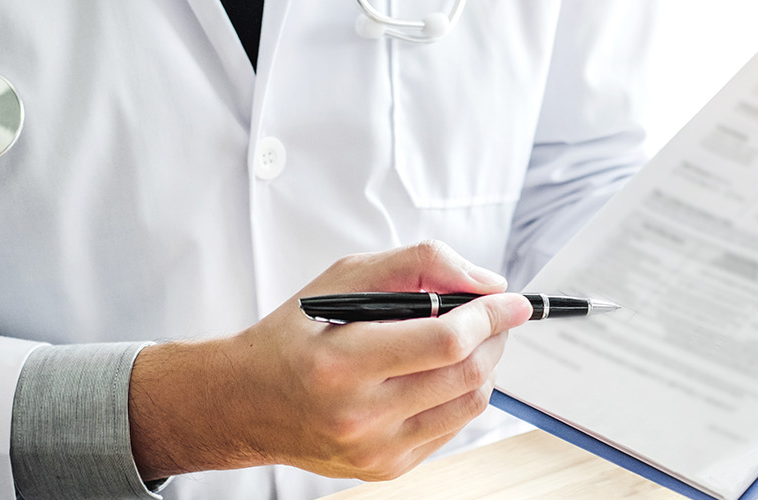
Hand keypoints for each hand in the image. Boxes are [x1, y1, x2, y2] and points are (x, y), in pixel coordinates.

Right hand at [127, 241, 531, 480]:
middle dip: (494, 337)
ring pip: (469, 405)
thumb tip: (487, 284)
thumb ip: (417, 266)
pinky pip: (451, 428)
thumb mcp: (342, 279)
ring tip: (469, 341)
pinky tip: (439, 373)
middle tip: (494, 315)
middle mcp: (359, 415)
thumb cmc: (293, 335)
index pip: (445, 341)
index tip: (512, 300)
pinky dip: (459, 394)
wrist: (245, 402)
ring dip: (484, 366)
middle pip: (466, 374)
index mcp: (341, 363)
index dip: (490, 316)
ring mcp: (376, 450)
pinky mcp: (387, 468)